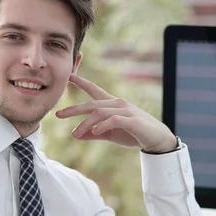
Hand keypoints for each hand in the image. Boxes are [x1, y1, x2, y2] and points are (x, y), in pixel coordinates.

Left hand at [55, 74, 177, 153]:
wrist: (157, 139)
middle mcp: (118, 103)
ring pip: (100, 112)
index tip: (68, 76)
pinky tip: (94, 132)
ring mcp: (126, 110)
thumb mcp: (111, 134)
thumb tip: (76, 135)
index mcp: (112, 104)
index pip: (94, 90)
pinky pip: (113, 120)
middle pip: (91, 103)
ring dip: (85, 123)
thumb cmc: (133, 134)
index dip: (81, 82)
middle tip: (58, 114)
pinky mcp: (132, 120)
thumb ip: (94, 133)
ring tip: (75, 134)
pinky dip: (102, 125)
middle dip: (73, 109)